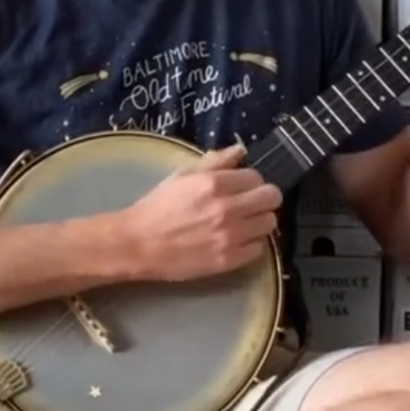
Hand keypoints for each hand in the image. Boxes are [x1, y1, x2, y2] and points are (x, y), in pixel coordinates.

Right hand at [122, 143, 281, 283]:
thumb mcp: (182, 175)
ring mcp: (230, 236)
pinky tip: (237, 240)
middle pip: (271, 198)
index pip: (256, 176)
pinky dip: (252, 243)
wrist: (138, 244)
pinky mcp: (228, 260)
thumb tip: (241, 150)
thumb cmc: (158, 206)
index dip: (250, 181)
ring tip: (245, 223)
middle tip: (251, 203)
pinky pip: (259, 249)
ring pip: (270, 223)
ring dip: (260, 221)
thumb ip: (215, 161)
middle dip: (263, 198)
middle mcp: (227, 208)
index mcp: (215, 184)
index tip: (242, 187)